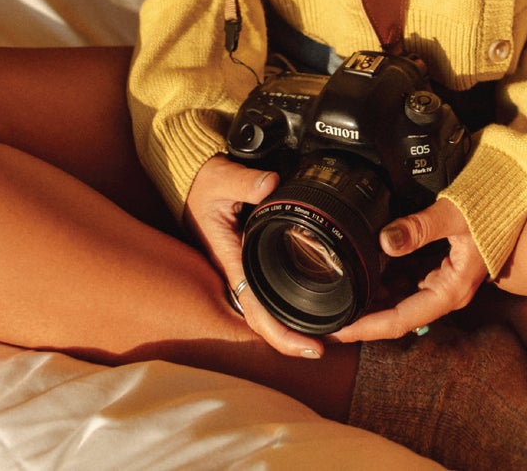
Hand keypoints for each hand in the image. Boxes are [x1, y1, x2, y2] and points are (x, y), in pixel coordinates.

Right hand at [185, 154, 326, 358]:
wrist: (193, 182)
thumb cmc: (203, 184)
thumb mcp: (220, 178)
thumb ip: (245, 181)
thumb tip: (269, 184)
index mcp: (231, 260)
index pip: (257, 308)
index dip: (282, 333)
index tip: (311, 347)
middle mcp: (237, 272)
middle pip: (265, 319)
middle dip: (295, 338)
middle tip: (332, 345)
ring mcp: (244, 270)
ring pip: (269, 308)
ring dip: (296, 323)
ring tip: (333, 331)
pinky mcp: (250, 262)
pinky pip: (270, 290)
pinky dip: (290, 302)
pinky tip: (315, 307)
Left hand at [327, 201, 484, 342]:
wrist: (513, 196)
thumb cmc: (492, 208)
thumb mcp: (454, 215)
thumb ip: (420, 227)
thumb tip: (386, 241)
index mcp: (451, 290)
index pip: (401, 320)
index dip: (366, 328)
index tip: (337, 329)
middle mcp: (447, 293)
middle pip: (396, 316)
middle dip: (362, 317)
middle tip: (325, 314)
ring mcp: (444, 284)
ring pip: (398, 302)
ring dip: (370, 300)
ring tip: (335, 295)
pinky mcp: (440, 272)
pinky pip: (405, 285)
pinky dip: (382, 282)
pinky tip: (360, 274)